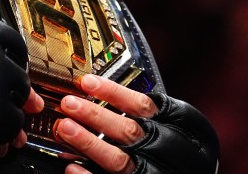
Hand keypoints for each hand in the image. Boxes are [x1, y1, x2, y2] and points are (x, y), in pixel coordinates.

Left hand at [53, 75, 218, 173]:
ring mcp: (155, 173)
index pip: (143, 106)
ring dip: (89, 144)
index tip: (87, 82)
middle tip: (69, 104)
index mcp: (182, 129)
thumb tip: (98, 91)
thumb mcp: (176, 124)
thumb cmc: (180, 150)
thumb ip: (146, 112)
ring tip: (65, 129)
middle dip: (95, 116)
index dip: (113, 93)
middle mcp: (171, 153)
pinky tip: (72, 167)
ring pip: (119, 160)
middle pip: (129, 132)